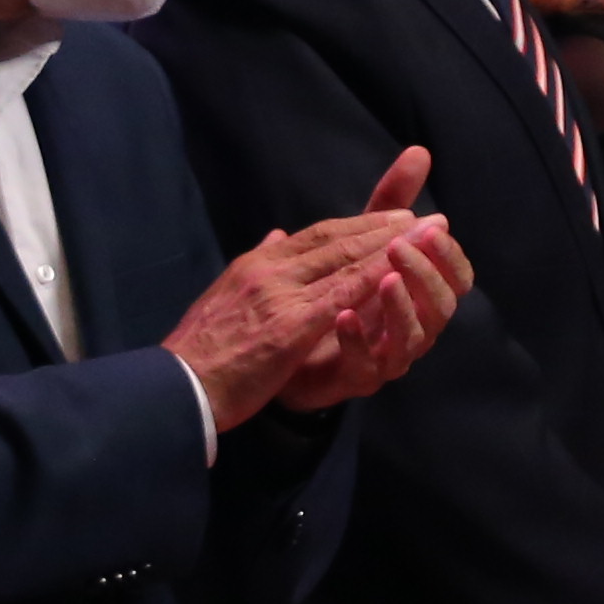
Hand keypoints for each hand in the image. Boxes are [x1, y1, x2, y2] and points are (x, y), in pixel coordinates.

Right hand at [166, 149, 465, 428]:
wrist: (176, 388)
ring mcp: (278, 296)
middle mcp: (269, 270)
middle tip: (425, 217)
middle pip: (336, 240)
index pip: (316, 234)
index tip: (394, 216)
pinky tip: (399, 272)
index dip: (358, 224)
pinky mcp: (288, 327)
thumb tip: (276, 235)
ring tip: (427, 233)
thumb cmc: (201, 349)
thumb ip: (257, 265)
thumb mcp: (225, 295)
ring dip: (390, 245)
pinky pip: (339, 297)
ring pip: (343, 262)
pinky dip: (371, 279)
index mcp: (256, 264)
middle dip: (384, 226)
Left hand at [272, 155, 474, 415]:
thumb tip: (418, 150)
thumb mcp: (358, 239)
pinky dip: (357, 340)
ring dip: (401, 306)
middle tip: (403, 246)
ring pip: (413, 338)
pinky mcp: (354, 378)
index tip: (436, 226)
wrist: (279, 349)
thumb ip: (390, 203)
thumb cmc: (330, 290)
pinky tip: (342, 314)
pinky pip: (366, 365)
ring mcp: (386, 355)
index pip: (457, 278)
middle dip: (427, 275)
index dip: (451, 256)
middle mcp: (412, 325)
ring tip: (383, 279)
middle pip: (443, 307)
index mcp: (419, 294)